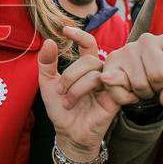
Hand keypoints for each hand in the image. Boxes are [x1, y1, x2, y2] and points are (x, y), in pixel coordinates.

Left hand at [38, 27, 119, 158]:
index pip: (88, 44)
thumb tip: (49, 41)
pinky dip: (94, 91)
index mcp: (85, 67)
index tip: (64, 29)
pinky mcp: (116, 98)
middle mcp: (99, 73)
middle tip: (61, 92)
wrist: (68, 134)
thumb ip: (46, 63)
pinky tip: (86, 102)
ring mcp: (109, 85)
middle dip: (70, 75)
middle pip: (89, 60)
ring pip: (96, 72)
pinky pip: (111, 84)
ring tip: (68, 101)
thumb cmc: (61, 109)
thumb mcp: (47, 84)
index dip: (79, 34)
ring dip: (77, 87)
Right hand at [99, 32, 162, 107]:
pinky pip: (121, 91)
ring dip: (144, 94)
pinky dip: (127, 98)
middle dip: (160, 88)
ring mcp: (127, 49)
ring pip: (140, 84)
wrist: (142, 77)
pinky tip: (130, 90)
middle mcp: (147, 39)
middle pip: (159, 75)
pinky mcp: (111, 61)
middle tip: (156, 84)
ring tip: (144, 85)